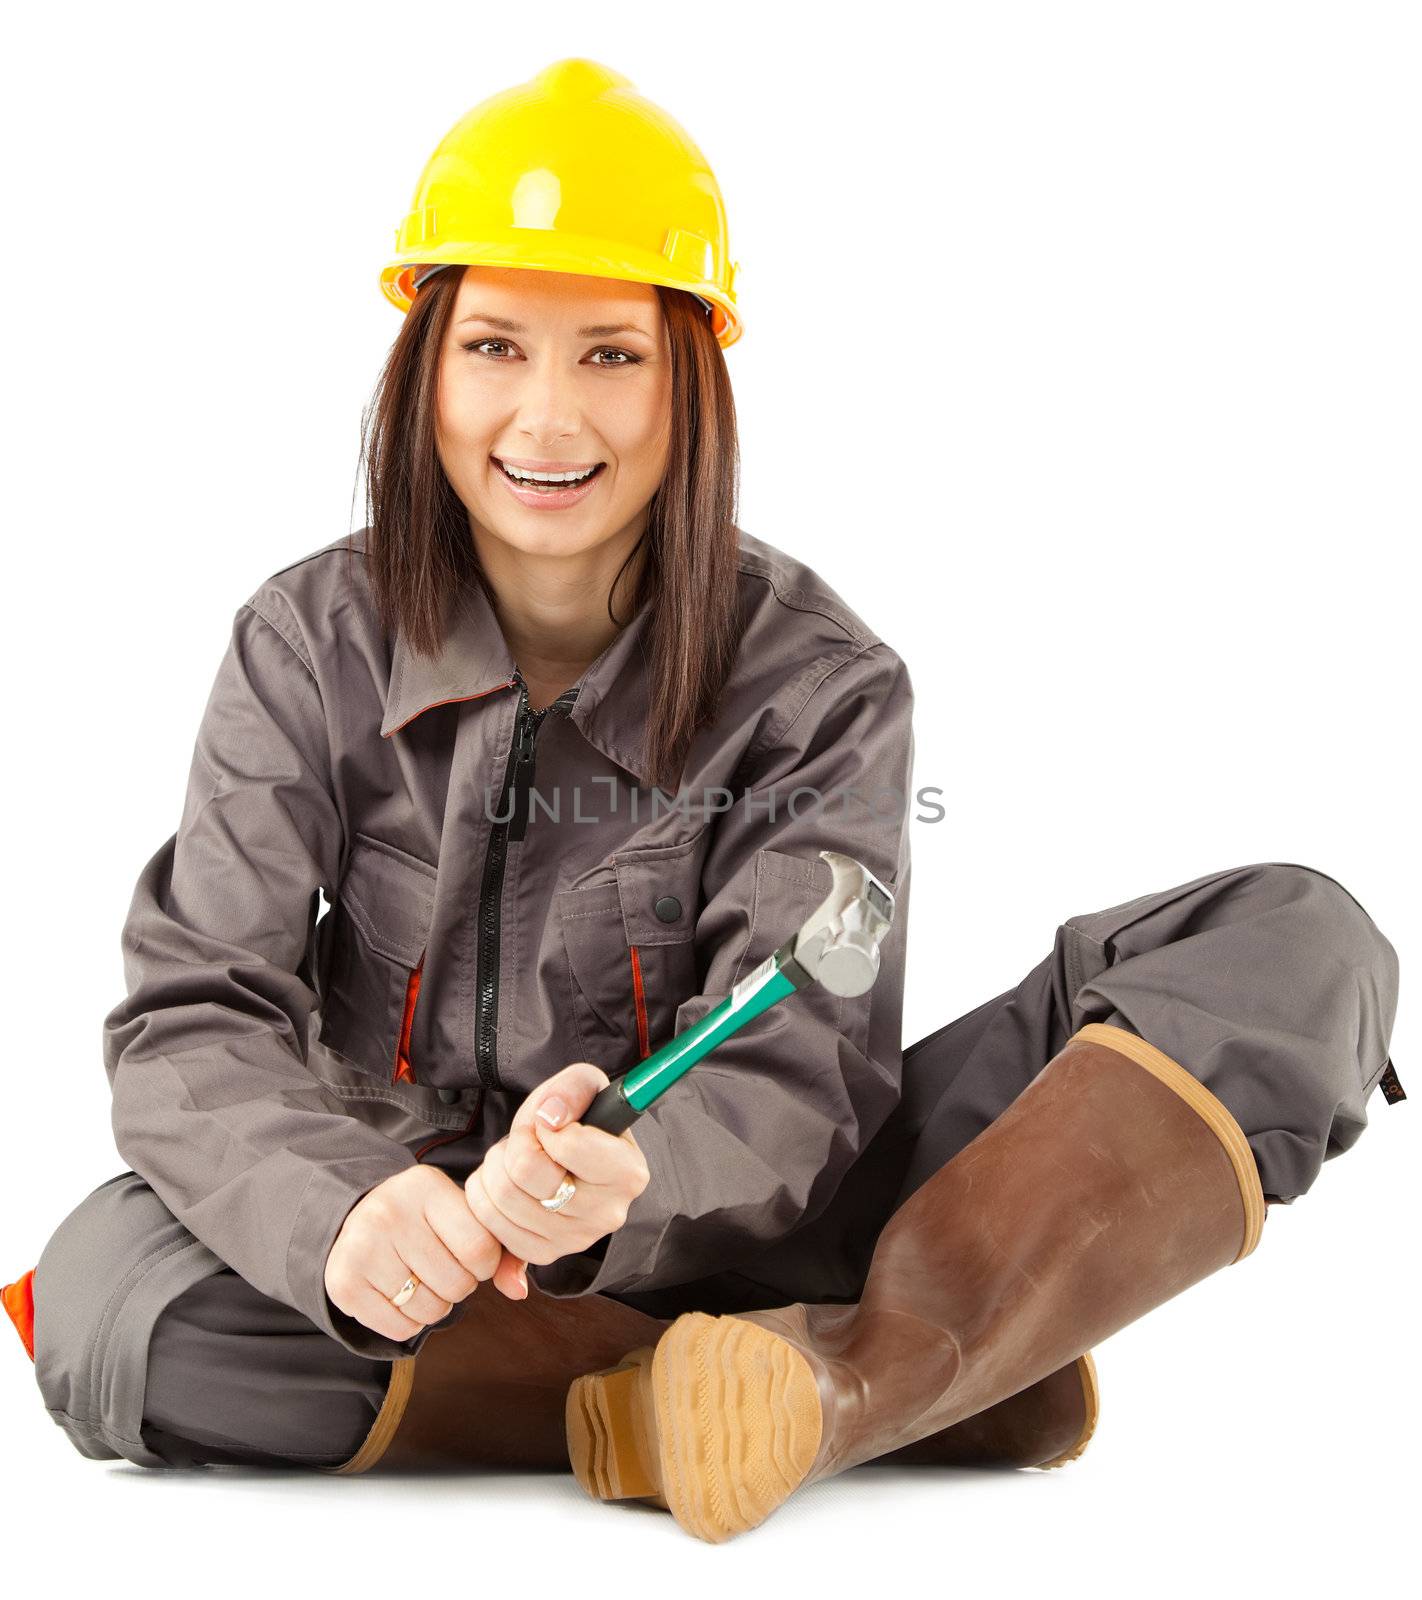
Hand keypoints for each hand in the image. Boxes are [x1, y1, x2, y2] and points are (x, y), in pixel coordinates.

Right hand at [324, 1164, 525, 1341]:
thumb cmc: (424, 1219)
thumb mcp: (459, 1214)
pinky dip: (409, 1322)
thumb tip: (519, 1292)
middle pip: (457, 1284)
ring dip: (436, 1305)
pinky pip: (399, 1329)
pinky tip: (399, 1294)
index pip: (479, 1248)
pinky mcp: (344, 1284)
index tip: (472, 1256)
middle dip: (460, 1286)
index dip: (485, 1264)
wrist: (356, 1216)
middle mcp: (389, 1213)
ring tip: (421, 1279)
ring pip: (429, 1311)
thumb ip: (499, 1248)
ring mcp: (361, 1248)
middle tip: (443, 1268)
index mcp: (426, 1187)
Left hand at [464, 1062, 650, 1291]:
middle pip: (525, 1172)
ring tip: (513, 1159)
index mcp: (627, 1172)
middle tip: (525, 1138)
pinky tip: (505, 1184)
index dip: (544, 1124)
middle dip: (513, 1144)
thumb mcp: (585, 1085)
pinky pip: (490, 1226)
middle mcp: (607, 1213)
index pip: (567, 1144)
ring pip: (502, 1198)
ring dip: (494, 1168)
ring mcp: (576, 1239)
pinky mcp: (545, 1253)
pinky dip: (485, 1198)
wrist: (576, 1157)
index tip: (548, 1120)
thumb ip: (572, 1089)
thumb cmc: (582, 1119)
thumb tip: (548, 1117)